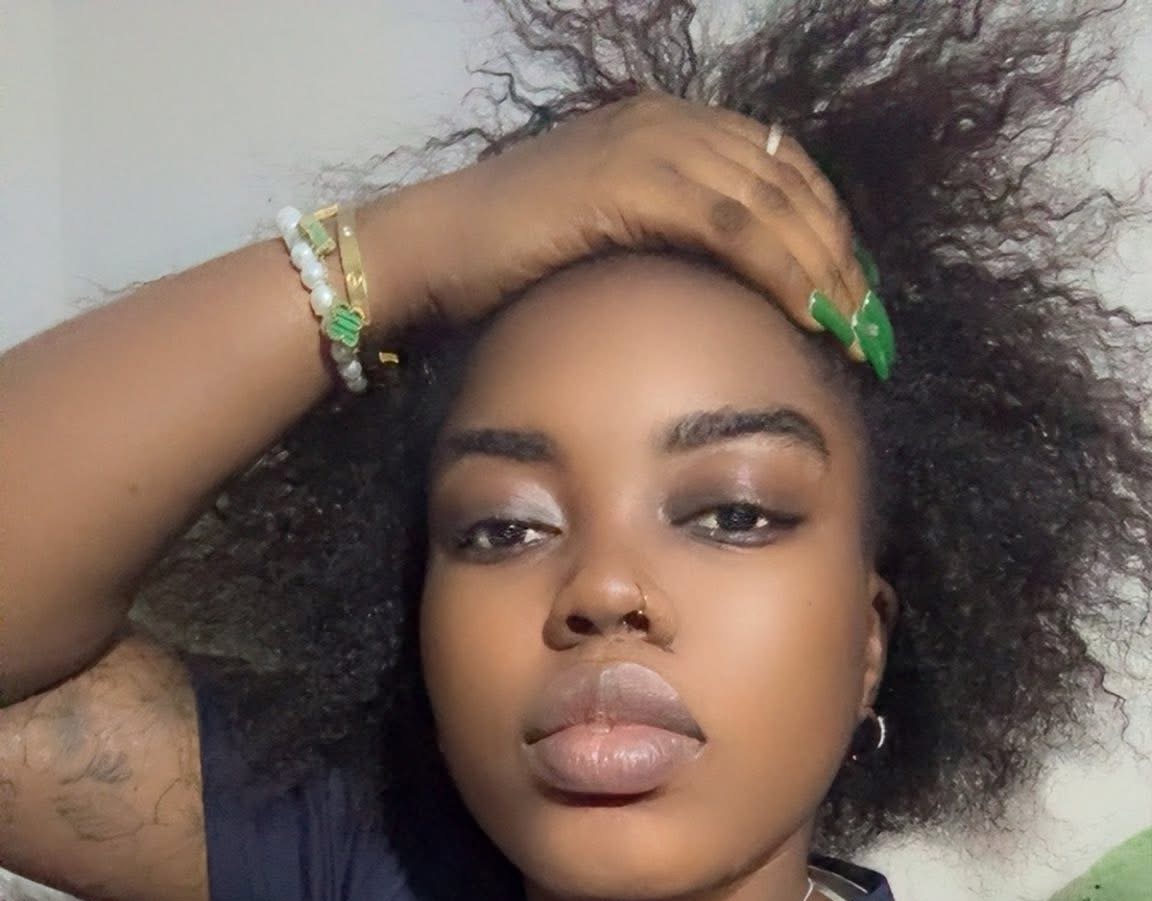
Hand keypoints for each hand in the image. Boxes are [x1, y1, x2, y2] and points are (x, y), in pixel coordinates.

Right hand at [369, 92, 873, 359]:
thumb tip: (720, 297)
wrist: (432, 252)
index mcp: (665, 126)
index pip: (777, 169)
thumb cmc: (506, 266)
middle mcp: (666, 122)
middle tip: (869, 325)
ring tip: (852, 330)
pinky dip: (781, 270)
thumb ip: (663, 244)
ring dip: (824, 270)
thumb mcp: (604, 240)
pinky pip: (734, 226)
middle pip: (788, 184)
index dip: (825, 230)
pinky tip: (808, 313)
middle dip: (839, 258)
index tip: (853, 295)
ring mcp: (651, 145)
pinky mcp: (633, 183)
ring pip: (773, 203)